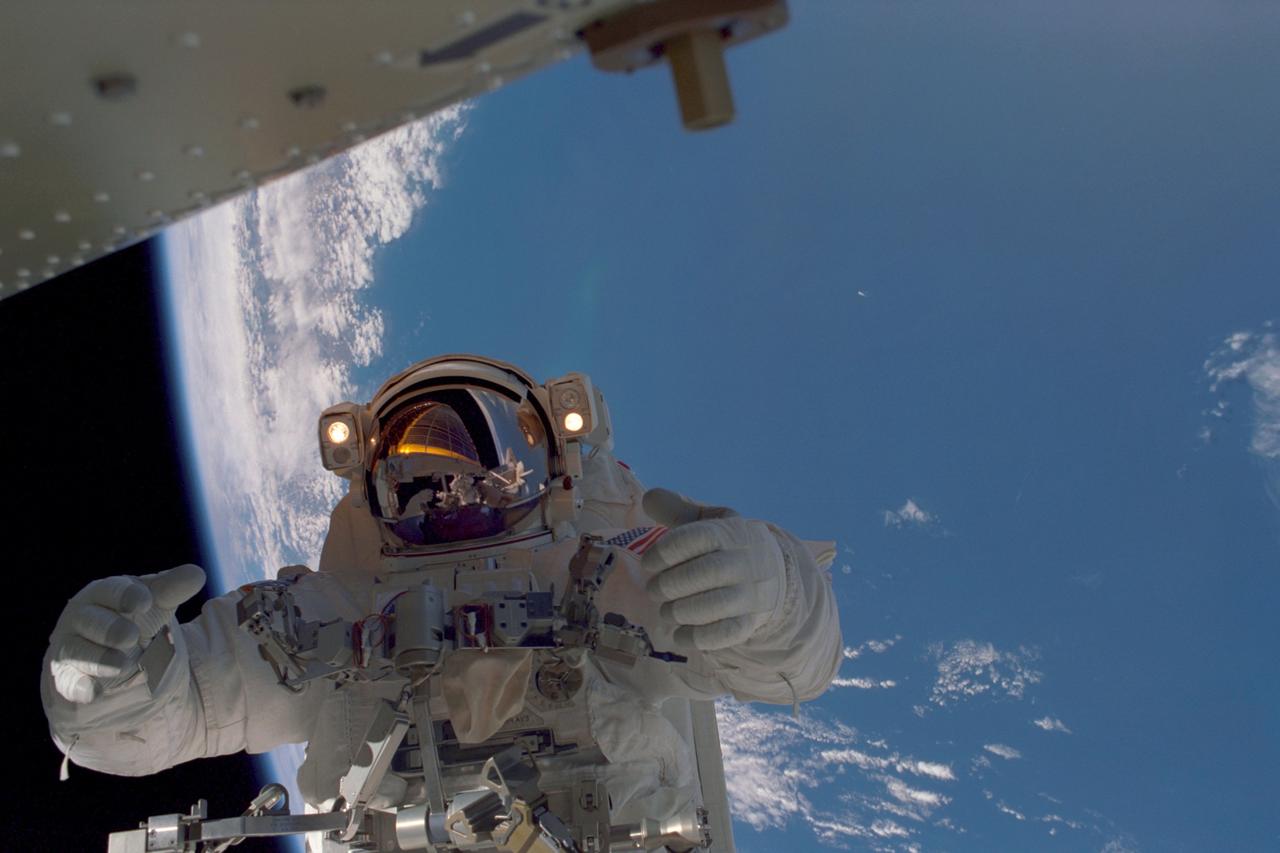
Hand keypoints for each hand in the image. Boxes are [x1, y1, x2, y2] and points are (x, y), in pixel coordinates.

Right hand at [48, 564, 205, 703]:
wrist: (115, 656)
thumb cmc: (136, 618)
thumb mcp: (157, 603)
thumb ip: (174, 589)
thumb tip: (197, 574)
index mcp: (104, 593)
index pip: (111, 590)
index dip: (127, 596)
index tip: (145, 603)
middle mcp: (82, 618)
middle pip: (90, 620)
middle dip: (110, 628)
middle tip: (131, 636)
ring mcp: (71, 648)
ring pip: (76, 651)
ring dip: (98, 659)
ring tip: (121, 665)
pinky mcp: (67, 677)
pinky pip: (67, 682)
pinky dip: (77, 687)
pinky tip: (90, 692)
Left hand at [641, 489, 784, 650]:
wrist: (773, 574)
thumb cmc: (726, 545)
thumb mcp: (708, 521)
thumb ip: (677, 510)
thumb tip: (649, 498)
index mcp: (729, 532)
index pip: (697, 537)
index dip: (665, 551)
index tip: (648, 563)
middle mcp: (742, 562)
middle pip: (704, 572)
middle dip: (669, 585)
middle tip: (654, 590)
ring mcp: (748, 594)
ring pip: (714, 605)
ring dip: (680, 611)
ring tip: (665, 612)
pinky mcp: (749, 622)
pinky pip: (725, 634)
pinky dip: (698, 638)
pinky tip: (679, 635)